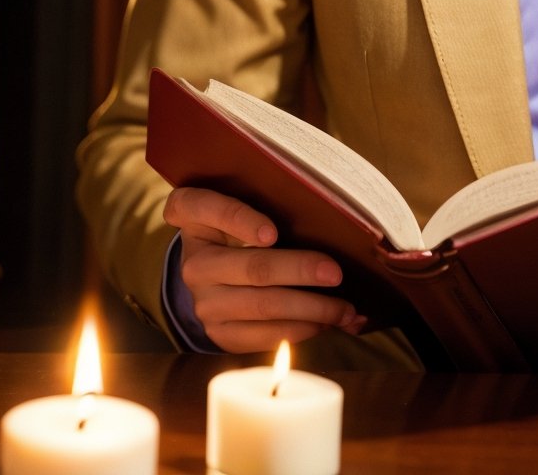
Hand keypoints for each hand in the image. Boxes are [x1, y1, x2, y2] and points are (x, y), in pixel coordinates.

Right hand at [163, 186, 365, 352]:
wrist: (213, 271)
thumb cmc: (242, 225)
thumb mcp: (244, 204)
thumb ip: (271, 202)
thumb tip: (330, 215)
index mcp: (193, 215)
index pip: (206, 207)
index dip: (239, 220)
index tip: (273, 233)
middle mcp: (193, 262)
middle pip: (252, 267)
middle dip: (300, 271)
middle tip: (336, 273)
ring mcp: (203, 301)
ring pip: (263, 306)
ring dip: (311, 309)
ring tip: (345, 308)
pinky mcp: (218, 332)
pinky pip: (262, 335)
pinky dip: (300, 330)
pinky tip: (326, 323)